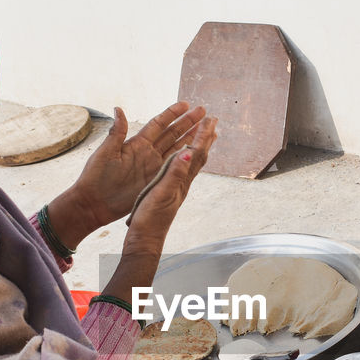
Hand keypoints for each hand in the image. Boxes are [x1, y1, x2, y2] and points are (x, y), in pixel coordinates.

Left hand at [46, 103, 206, 248]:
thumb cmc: (96, 177)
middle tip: (203, 111)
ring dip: (191, 138)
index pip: (158, 124)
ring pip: (177, 149)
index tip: (186, 104)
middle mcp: (148, 153)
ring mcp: (153, 167)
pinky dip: (186, 159)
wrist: (94, 203)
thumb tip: (119, 109)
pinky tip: (197, 152)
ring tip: (206, 129)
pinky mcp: (156, 180)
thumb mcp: (106, 152)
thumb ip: (117, 132)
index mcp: (136, 143)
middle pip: (172, 134)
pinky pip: (174, 167)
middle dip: (188, 122)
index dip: (172, 114)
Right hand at [101, 115, 216, 300]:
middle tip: (213, 121)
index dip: (203, 135)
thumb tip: (188, 152)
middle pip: (199, 156)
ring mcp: (177, 189)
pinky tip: (182, 160)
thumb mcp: (161, 193)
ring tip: (205, 136)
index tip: (209, 118)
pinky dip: (186, 159)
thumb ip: (174, 173)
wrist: (145, 241)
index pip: (196, 153)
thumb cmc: (151, 220)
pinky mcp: (170, 194)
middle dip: (206, 138)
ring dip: (199, 147)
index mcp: (181, 181)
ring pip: (193, 163)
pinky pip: (182, 171)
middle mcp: (183, 184)